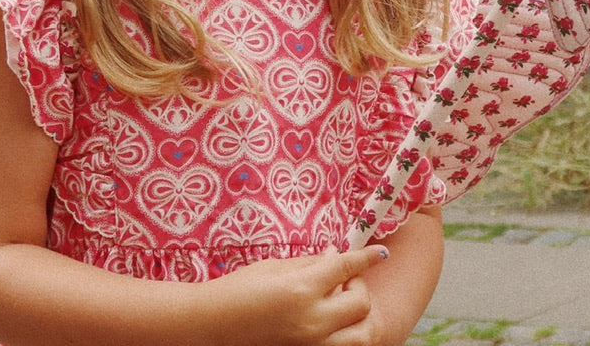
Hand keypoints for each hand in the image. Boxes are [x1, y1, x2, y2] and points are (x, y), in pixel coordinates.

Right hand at [210, 245, 390, 345]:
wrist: (208, 326)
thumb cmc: (235, 291)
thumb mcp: (274, 268)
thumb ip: (309, 263)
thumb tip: (335, 254)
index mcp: (301, 289)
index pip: (347, 267)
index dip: (367, 256)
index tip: (381, 252)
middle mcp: (311, 320)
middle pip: (361, 303)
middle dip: (359, 286)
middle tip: (344, 279)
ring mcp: (310, 345)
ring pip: (360, 336)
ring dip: (358, 317)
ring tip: (340, 305)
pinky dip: (343, 334)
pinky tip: (329, 321)